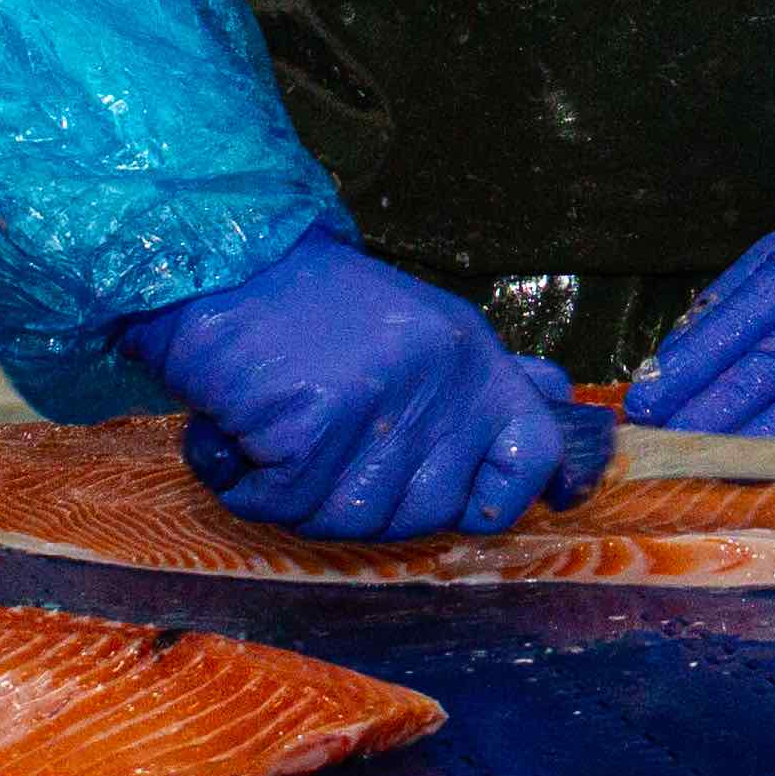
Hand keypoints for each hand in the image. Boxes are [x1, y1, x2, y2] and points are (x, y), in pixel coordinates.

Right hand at [121, 230, 575, 538]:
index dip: (502, 497)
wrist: (216, 255)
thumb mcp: (419, 329)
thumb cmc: (306, 305)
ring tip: (277, 425)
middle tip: (320, 438)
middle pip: (428, 512)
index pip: (534, 454)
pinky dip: (248, 483)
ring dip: (298, 493)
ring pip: (352, 520)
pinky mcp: (317, 425)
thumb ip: (478, 379)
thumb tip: (558, 402)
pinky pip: (285, 506)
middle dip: (364, 497)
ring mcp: (382, 403)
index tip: (464, 503)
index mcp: (472, 357)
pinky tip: (238, 428)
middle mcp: (441, 380)